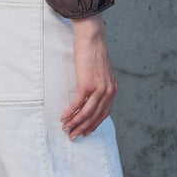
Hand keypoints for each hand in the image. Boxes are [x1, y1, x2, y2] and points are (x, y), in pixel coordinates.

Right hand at [60, 16, 116, 139]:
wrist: (92, 40)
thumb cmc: (93, 54)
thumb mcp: (102, 72)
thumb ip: (100, 85)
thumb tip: (91, 95)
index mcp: (113, 90)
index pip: (104, 113)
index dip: (94, 125)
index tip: (86, 132)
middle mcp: (108, 91)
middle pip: (95, 116)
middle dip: (83, 128)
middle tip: (73, 136)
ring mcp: (98, 89)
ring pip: (86, 113)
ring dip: (75, 123)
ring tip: (66, 129)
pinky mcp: (86, 85)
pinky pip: (77, 104)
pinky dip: (69, 113)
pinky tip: (63, 118)